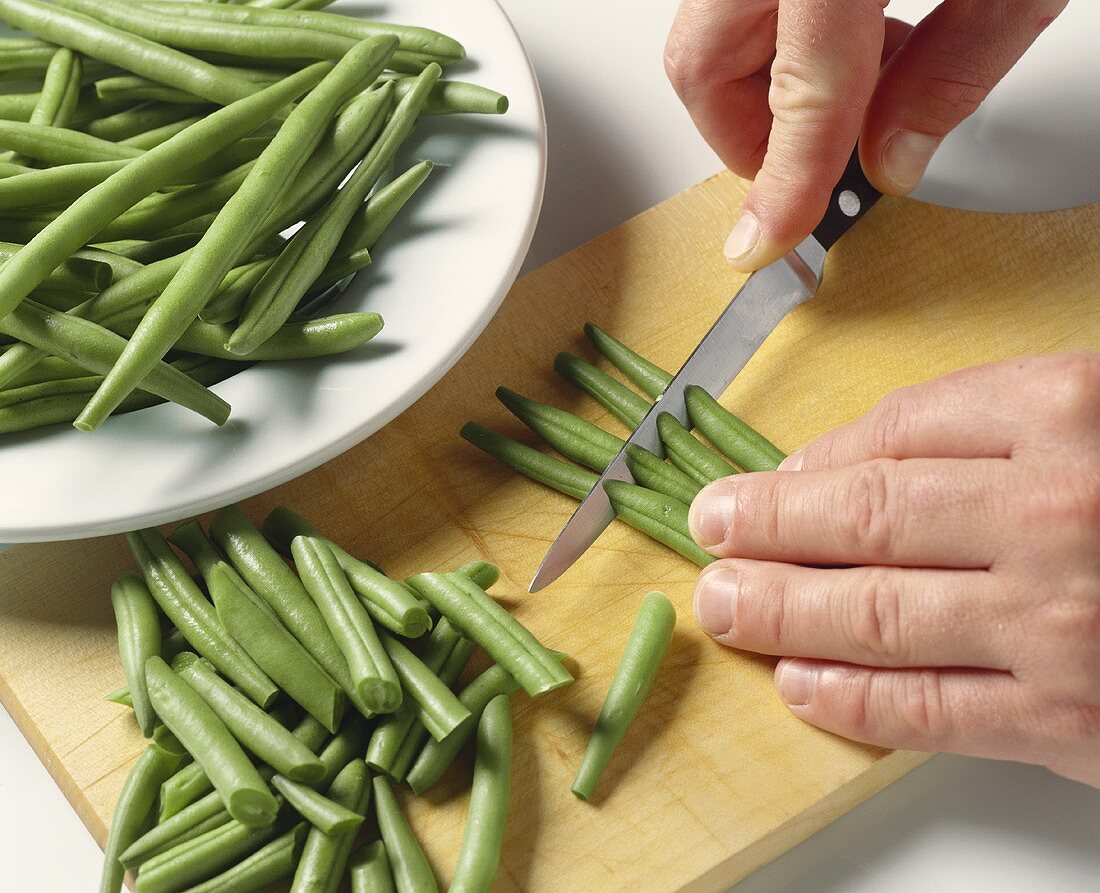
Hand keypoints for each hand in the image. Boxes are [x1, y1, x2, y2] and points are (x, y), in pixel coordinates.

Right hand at [664, 0, 1067, 269]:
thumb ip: (957, 67)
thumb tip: (891, 155)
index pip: (797, 94)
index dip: (784, 183)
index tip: (770, 238)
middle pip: (701, 59)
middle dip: (749, 136)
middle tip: (805, 168)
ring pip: (710, 21)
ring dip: (767, 80)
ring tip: (861, 82)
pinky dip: (782, 25)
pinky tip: (857, 26)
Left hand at [687, 353, 1099, 787]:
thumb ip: (997, 420)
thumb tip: (852, 459)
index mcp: (1074, 411)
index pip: (897, 431)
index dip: (814, 458)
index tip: (767, 475)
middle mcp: (1057, 513)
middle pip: (863, 517)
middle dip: (766, 527)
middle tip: (709, 530)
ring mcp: (1059, 623)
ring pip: (873, 614)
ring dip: (778, 611)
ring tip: (724, 603)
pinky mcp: (1072, 722)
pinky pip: (928, 709)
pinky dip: (848, 699)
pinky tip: (799, 685)